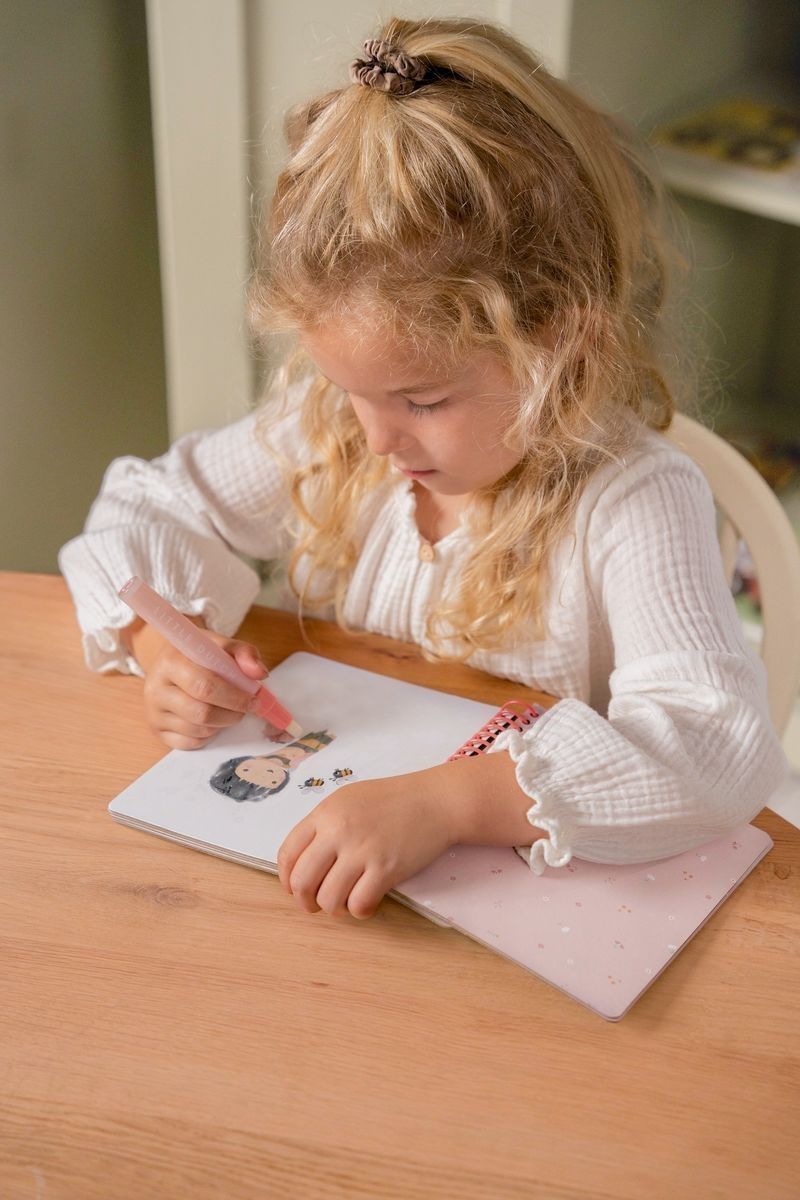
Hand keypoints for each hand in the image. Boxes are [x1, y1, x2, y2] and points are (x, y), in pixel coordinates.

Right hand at [128, 617, 280, 749]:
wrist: (171, 662)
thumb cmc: (200, 655)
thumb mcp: (222, 645)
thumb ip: (245, 654)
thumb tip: (260, 674)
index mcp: (171, 662)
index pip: (205, 687)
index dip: (235, 697)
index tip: (255, 700)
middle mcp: (156, 689)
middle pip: (202, 713)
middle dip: (232, 714)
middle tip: (246, 708)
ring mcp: (154, 713)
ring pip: (199, 730)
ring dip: (223, 724)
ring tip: (228, 709)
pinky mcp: (157, 731)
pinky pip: (190, 743)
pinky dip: (209, 735)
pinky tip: (212, 719)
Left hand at [277, 769, 458, 919]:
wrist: (435, 800)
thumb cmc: (394, 800)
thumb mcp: (349, 799)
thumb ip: (324, 825)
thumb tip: (304, 859)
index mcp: (326, 813)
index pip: (288, 853)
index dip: (286, 878)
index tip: (294, 887)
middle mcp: (339, 832)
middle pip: (302, 881)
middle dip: (305, 901)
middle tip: (315, 905)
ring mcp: (362, 851)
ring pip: (328, 899)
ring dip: (333, 908)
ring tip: (344, 901)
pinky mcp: (386, 869)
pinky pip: (358, 905)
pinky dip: (359, 910)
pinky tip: (367, 901)